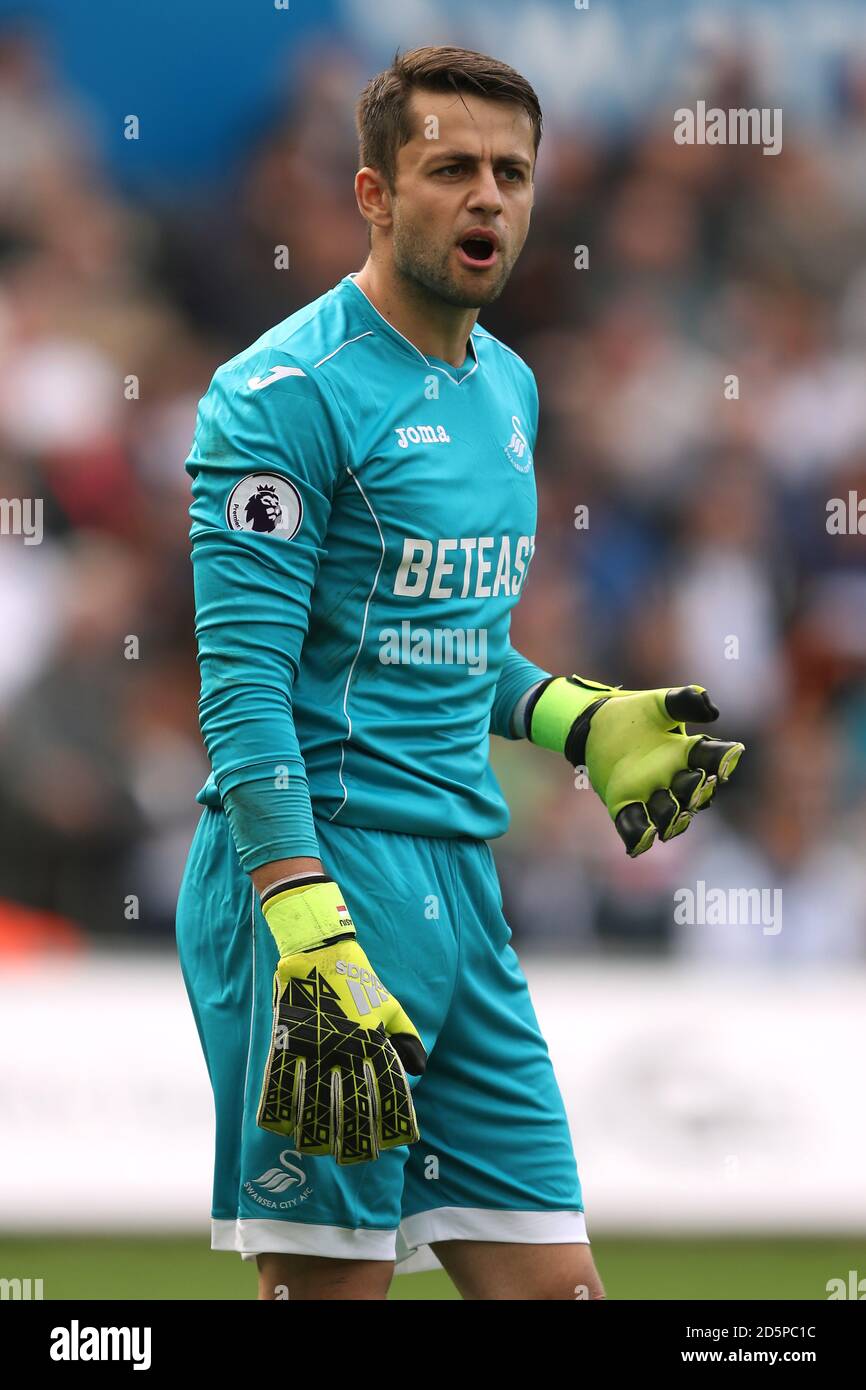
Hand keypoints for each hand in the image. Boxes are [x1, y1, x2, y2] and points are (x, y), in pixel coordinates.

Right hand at [256, 877, 426, 1162]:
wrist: (319, 948)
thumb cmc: (357, 978)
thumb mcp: (389, 1004)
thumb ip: (405, 1038)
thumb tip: (418, 1072)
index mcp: (374, 1040)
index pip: (389, 1091)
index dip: (394, 1121)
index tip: (395, 1142)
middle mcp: (346, 1049)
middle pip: (352, 1106)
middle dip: (354, 1138)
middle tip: (354, 1159)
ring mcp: (314, 1046)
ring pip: (314, 1103)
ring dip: (315, 1132)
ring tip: (316, 1150)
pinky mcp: (286, 1039)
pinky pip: (280, 1082)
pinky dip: (279, 1108)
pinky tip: (281, 1127)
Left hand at [528, 676, 744, 856]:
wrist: (595, 725)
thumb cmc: (633, 715)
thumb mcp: (658, 704)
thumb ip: (684, 701)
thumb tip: (711, 709)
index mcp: (687, 753)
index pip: (712, 758)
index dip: (723, 758)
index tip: (733, 752)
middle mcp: (675, 778)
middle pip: (694, 791)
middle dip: (698, 789)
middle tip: (698, 783)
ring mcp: (651, 795)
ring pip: (669, 814)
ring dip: (674, 817)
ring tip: (676, 815)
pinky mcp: (625, 806)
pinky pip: (635, 825)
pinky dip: (640, 835)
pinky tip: (642, 838)